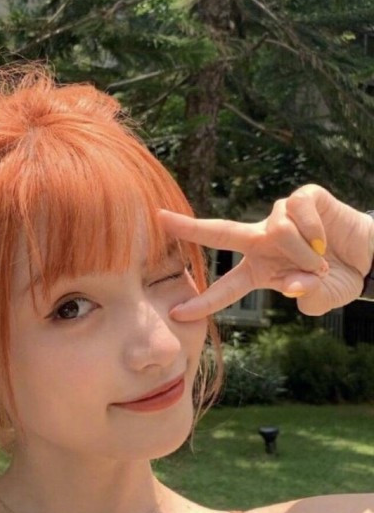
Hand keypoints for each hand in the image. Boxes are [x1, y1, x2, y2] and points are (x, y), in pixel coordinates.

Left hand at [157, 184, 373, 320]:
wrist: (371, 255)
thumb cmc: (340, 276)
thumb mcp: (324, 296)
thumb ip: (309, 295)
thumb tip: (293, 286)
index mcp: (258, 270)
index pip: (225, 288)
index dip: (203, 302)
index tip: (177, 314)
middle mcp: (261, 241)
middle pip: (219, 232)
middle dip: (188, 226)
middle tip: (159, 218)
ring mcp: (278, 217)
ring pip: (277, 231)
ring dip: (304, 251)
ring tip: (321, 259)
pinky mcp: (302, 198)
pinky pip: (297, 212)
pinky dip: (315, 232)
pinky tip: (325, 238)